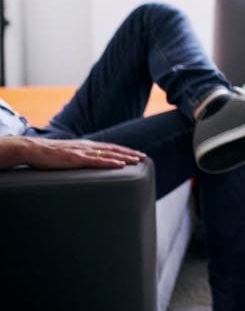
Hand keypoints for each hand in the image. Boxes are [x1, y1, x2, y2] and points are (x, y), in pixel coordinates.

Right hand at [3, 137, 145, 169]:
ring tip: (137, 161)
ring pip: (109, 154)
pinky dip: (110, 162)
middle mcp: (88, 147)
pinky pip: (97, 161)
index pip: (110, 147)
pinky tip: (120, 165)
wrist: (34, 149)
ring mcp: (83, 152)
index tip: (136, 154)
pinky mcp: (76, 159)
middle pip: (114, 149)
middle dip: (130, 153)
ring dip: (125, 157)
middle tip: (143, 157)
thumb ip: (80, 156)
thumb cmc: (49, 154)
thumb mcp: (69, 153)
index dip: (124, 150)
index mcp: (87, 146)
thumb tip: (88, 161)